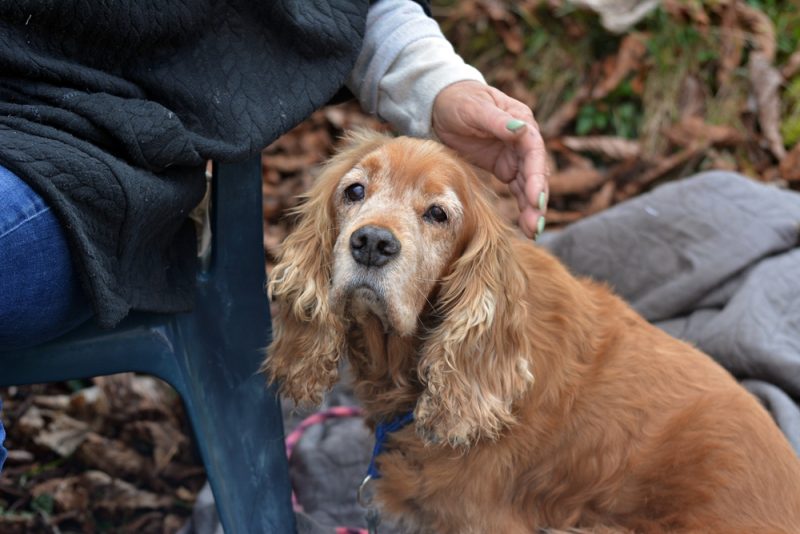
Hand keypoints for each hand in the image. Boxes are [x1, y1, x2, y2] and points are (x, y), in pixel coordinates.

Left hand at [432, 81, 548, 237]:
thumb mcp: (475, 108)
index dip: (536, 176)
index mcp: (522, 121)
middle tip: (535, 225)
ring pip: (528, 185)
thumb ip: (497, 121)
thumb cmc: (458, 100)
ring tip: (533, 231)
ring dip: (532, 208)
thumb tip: (521, 129)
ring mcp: (514, 155)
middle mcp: (523, 140)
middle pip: (536, 172)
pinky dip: (522, 206)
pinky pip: (517, 189)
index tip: (535, 198)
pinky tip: (526, 225)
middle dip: (537, 199)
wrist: (441, 104)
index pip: (534, 150)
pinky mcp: (503, 167)